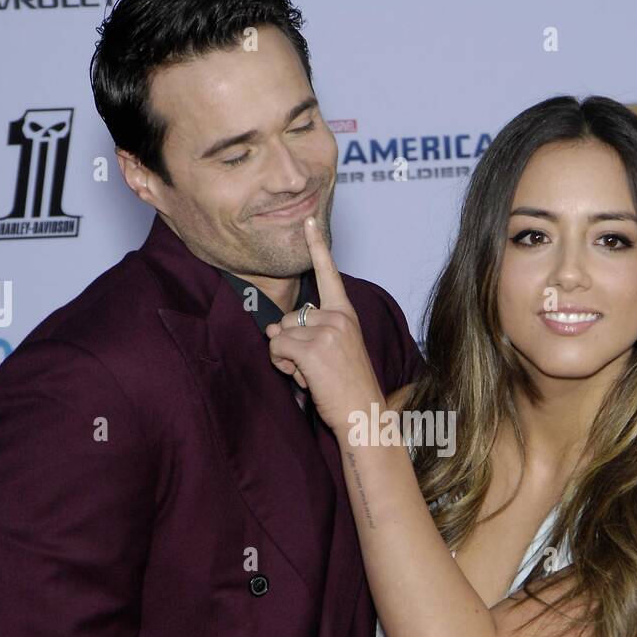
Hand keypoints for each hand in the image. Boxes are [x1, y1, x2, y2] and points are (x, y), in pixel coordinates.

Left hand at [265, 216, 383, 433]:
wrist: (364, 415)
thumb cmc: (348, 388)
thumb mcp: (331, 353)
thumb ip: (305, 335)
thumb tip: (272, 330)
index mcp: (346, 314)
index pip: (329, 274)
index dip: (316, 246)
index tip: (308, 220)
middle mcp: (338, 317)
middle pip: (288, 317)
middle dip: (290, 345)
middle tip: (314, 367)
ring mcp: (327, 331)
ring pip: (280, 334)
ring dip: (286, 358)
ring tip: (312, 374)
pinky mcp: (314, 349)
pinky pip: (277, 349)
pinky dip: (283, 366)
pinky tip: (306, 379)